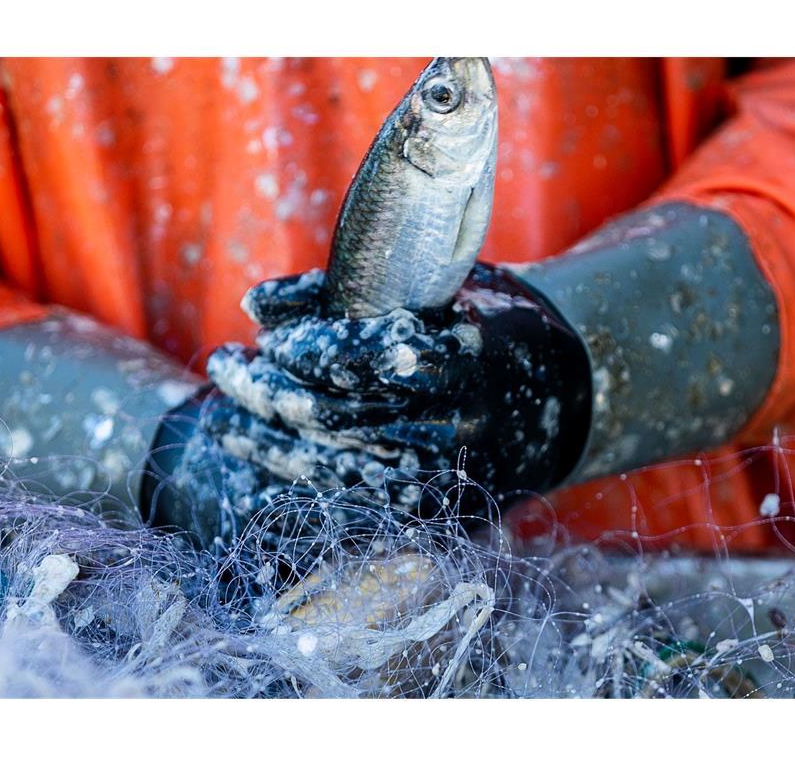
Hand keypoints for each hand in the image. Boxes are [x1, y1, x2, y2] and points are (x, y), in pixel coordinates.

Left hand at [209, 263, 591, 505]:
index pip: (371, 357)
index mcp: (467, 357)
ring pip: (337, 468)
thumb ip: (348, 291)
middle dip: (268, 393)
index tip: (268, 339)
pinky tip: (265, 460)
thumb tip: (253, 303)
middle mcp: (460, 423)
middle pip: (341, 416)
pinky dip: (301, 483)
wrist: (569, 395)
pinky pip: (355, 504)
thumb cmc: (488, 324)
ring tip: (225, 416)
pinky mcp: (441, 509)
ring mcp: (451, 475)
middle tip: (225, 366)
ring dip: (269, 444)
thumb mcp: (436, 287)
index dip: (310, 349)